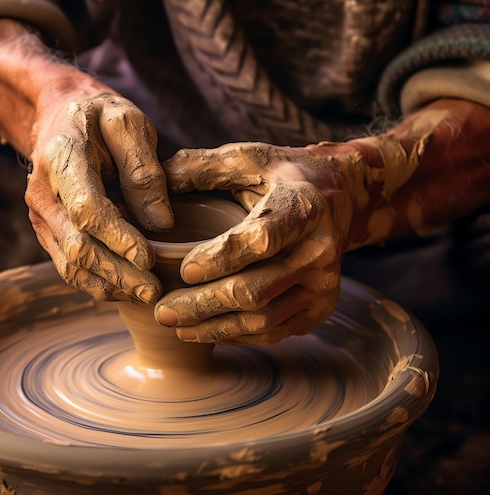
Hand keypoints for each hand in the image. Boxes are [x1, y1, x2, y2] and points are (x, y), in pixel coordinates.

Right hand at [27, 91, 173, 302]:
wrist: (61, 117)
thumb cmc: (101, 117)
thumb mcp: (128, 124)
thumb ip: (144, 170)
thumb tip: (161, 224)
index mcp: (62, 157)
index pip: (86, 209)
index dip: (117, 238)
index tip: (149, 258)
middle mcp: (43, 192)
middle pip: (77, 245)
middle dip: (118, 272)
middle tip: (154, 290)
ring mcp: (41, 215)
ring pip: (70, 264)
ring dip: (108, 284)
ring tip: (144, 295)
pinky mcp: (48, 231)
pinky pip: (67, 266)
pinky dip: (95, 283)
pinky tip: (124, 289)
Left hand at [155, 142, 356, 344]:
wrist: (341, 198)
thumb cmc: (284, 177)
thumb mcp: (248, 158)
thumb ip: (200, 167)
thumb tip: (152, 181)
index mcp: (303, 207)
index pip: (260, 239)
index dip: (220, 259)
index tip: (183, 271)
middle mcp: (320, 251)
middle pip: (256, 290)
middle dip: (203, 304)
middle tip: (162, 310)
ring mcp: (323, 285)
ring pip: (263, 320)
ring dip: (215, 328)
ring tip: (176, 326)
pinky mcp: (320, 308)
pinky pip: (275, 332)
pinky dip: (236, 336)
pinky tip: (206, 330)